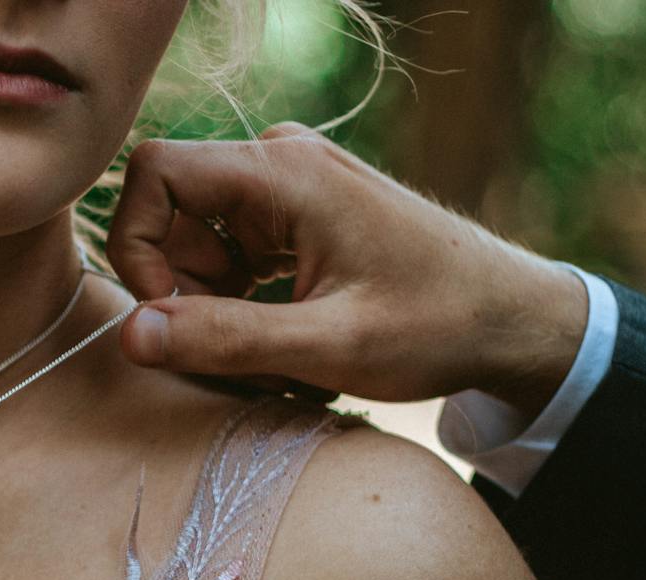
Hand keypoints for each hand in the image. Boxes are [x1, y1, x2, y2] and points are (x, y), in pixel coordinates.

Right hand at [108, 124, 589, 411]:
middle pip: (171, 212)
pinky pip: (228, 249)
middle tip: (229, 349)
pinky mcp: (297, 215)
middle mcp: (282, 162)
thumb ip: (225, 340)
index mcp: (285, 172)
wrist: (513, 318)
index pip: (155, 173)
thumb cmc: (438, 326)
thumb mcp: (328, 347)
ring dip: (209, 301)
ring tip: (267, 351)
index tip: (169, 316)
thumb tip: (132, 335)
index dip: (137, 246)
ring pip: (195, 238)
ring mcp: (290, 186)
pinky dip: (235, 299)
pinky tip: (281, 335)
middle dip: (180, 287)